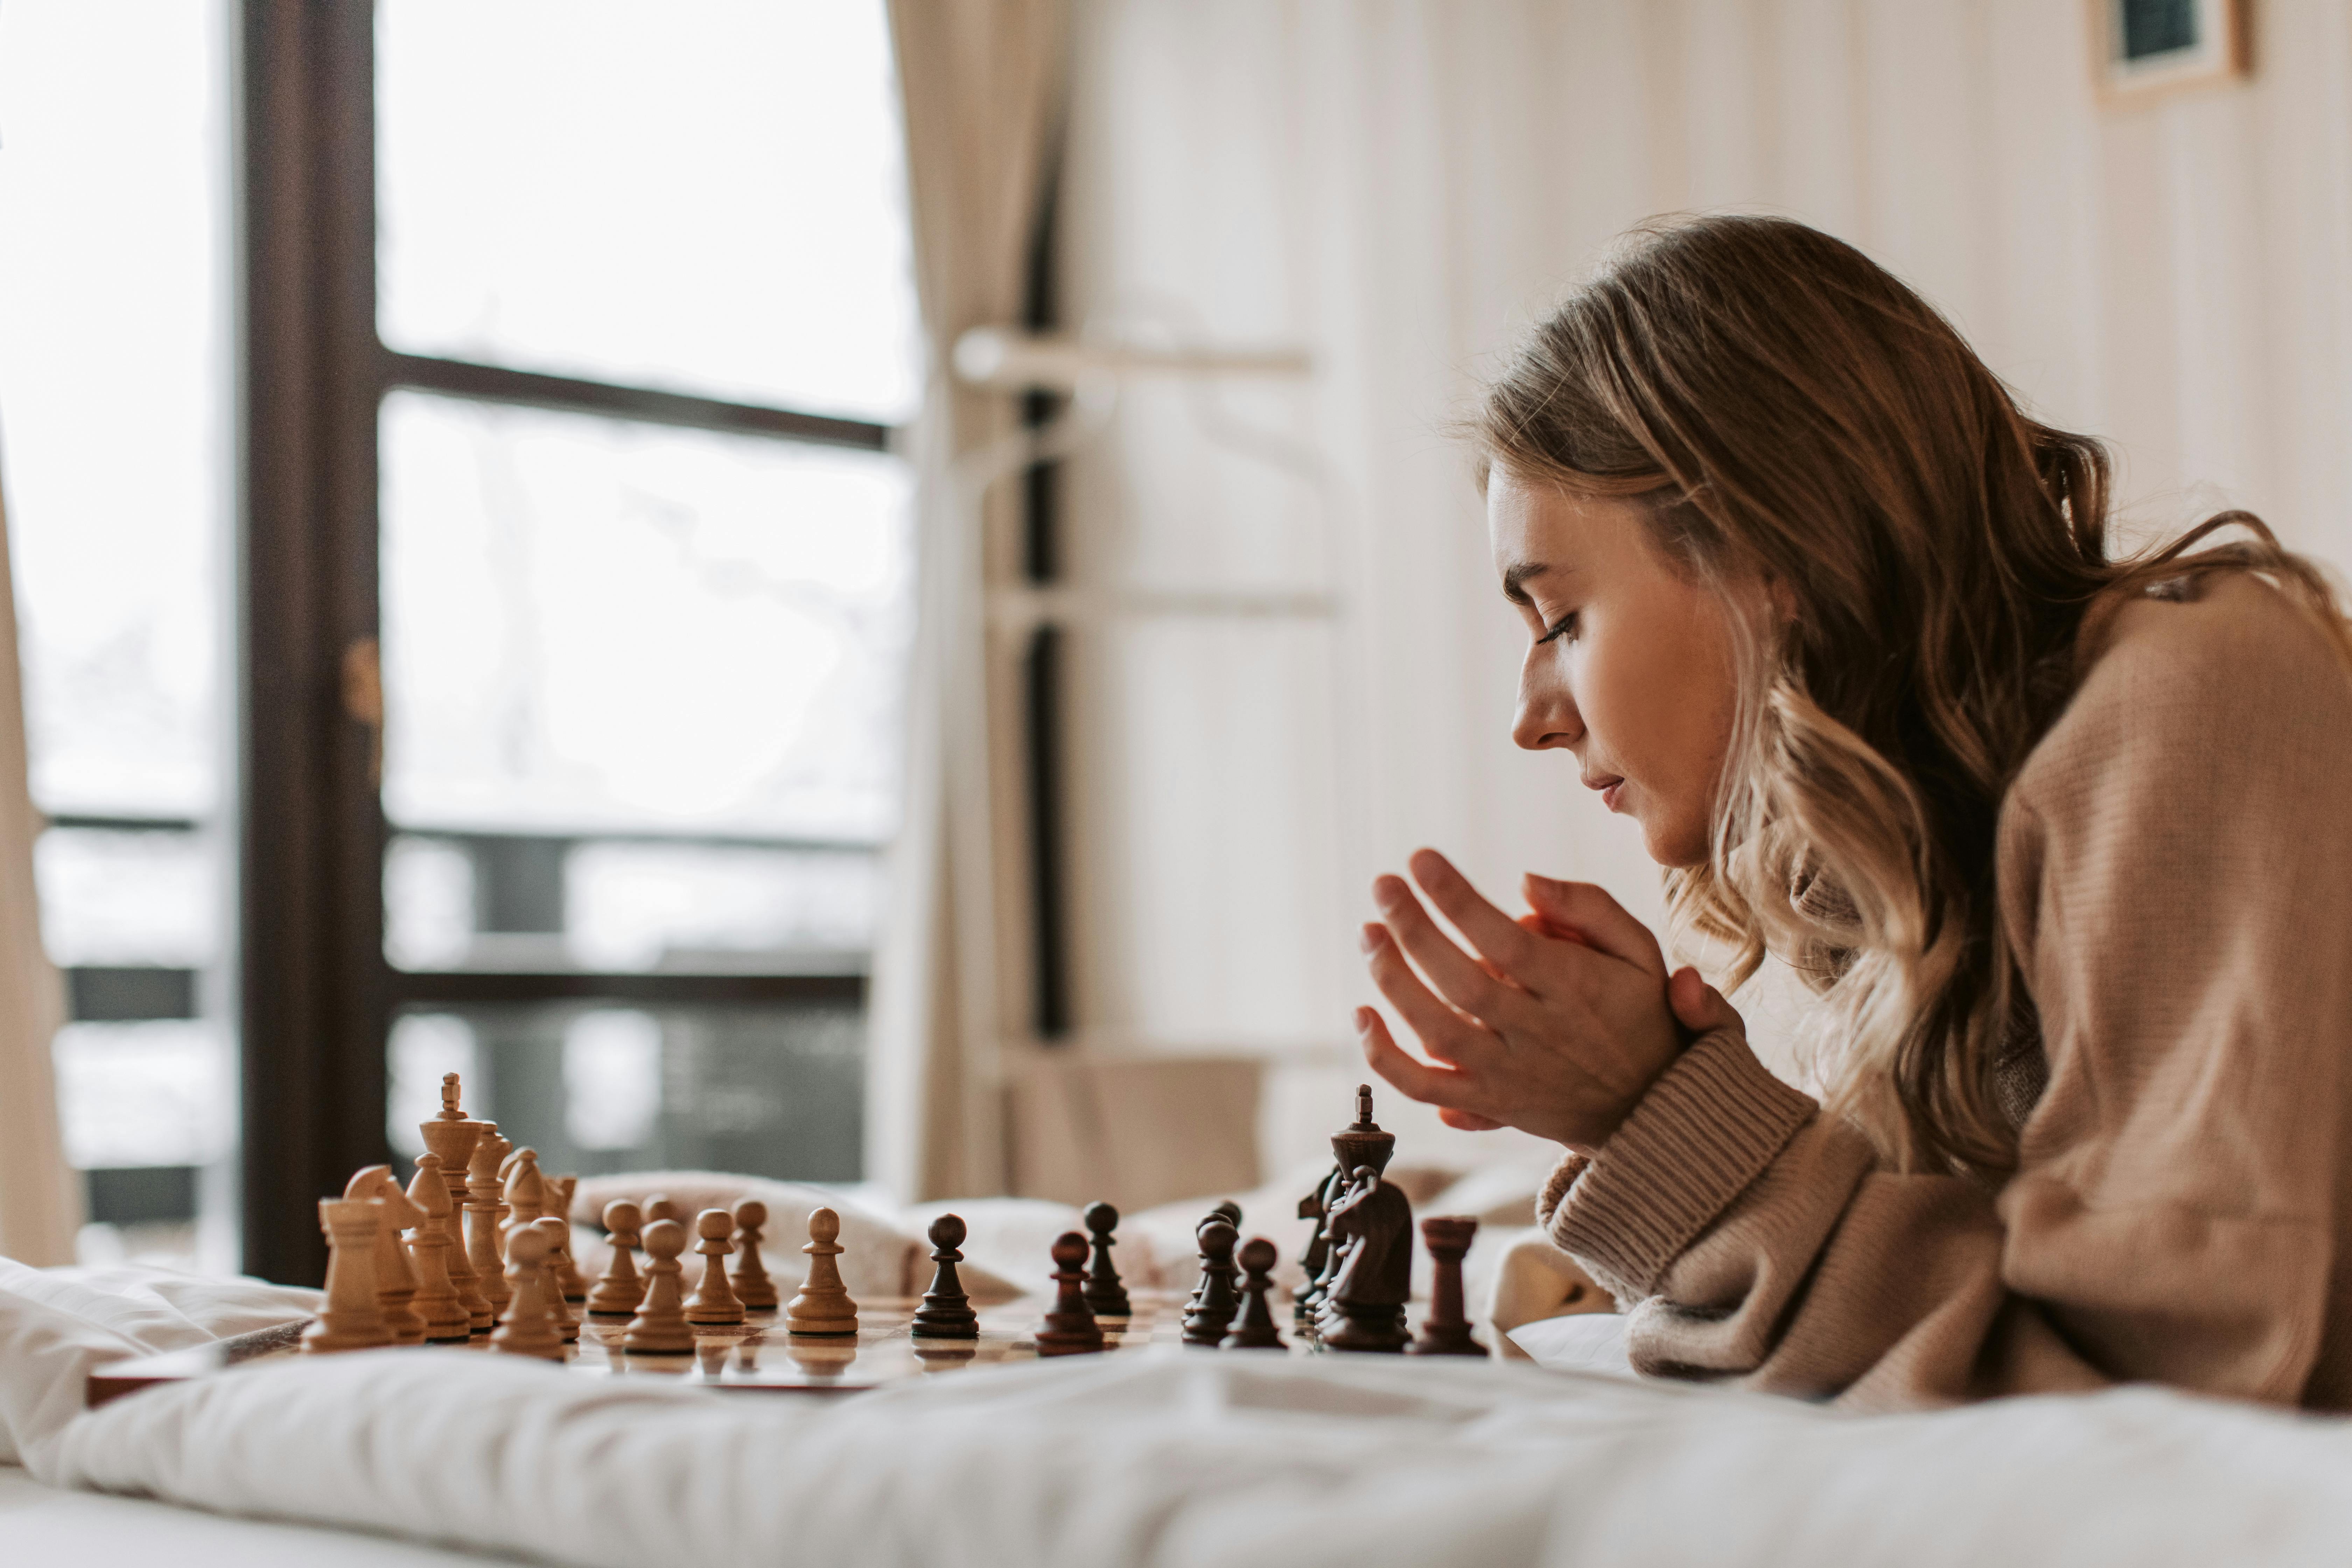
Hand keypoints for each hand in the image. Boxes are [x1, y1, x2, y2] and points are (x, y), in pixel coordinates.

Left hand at [1355, 848, 1741, 1152]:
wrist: (1652, 1105)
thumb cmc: (1638, 1011)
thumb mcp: (1639, 951)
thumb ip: (1589, 907)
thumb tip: (1524, 882)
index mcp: (1574, 987)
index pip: (1503, 939)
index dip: (1457, 899)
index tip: (1420, 860)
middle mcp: (1537, 1033)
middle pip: (1461, 981)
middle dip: (1413, 928)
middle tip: (1383, 885)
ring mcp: (1508, 1073)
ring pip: (1437, 1031)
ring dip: (1393, 980)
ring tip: (1369, 932)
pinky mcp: (1488, 1103)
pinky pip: (1427, 1088)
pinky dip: (1386, 1059)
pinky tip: (1362, 1015)